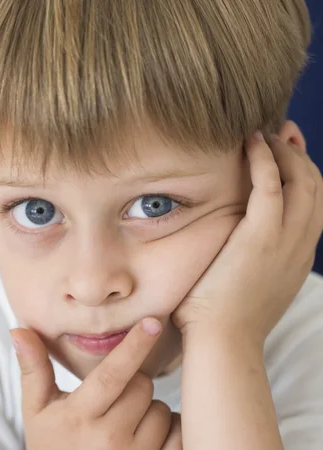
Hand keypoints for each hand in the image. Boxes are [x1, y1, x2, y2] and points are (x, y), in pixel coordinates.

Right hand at [11, 318, 179, 449]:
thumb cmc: (52, 447)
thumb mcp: (36, 411)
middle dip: (133, 384)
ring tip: (124, 426)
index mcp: (78, 417)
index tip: (153, 322)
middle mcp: (109, 439)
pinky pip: (177, 435)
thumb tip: (18, 330)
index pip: (111, 374)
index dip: (133, 346)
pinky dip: (167, 431)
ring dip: (149, 410)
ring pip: (161, 410)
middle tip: (113, 401)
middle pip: (142, 385)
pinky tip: (144, 439)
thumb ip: (33, 370)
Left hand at [172, 131, 322, 343]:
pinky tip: (250, 142)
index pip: (312, 203)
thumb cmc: (220, 318)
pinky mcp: (261, 237)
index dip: (303, 172)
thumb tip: (234, 246)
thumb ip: (251, 259)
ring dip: (285, 151)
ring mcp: (285, 241)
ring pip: (302, 180)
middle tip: (280, 132)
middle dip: (300, 153)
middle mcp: (300, 245)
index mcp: (298, 255)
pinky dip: (264, 159)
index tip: (287, 151)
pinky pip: (271, 186)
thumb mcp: (249, 284)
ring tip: (263, 134)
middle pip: (315, 185)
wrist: (222, 343)